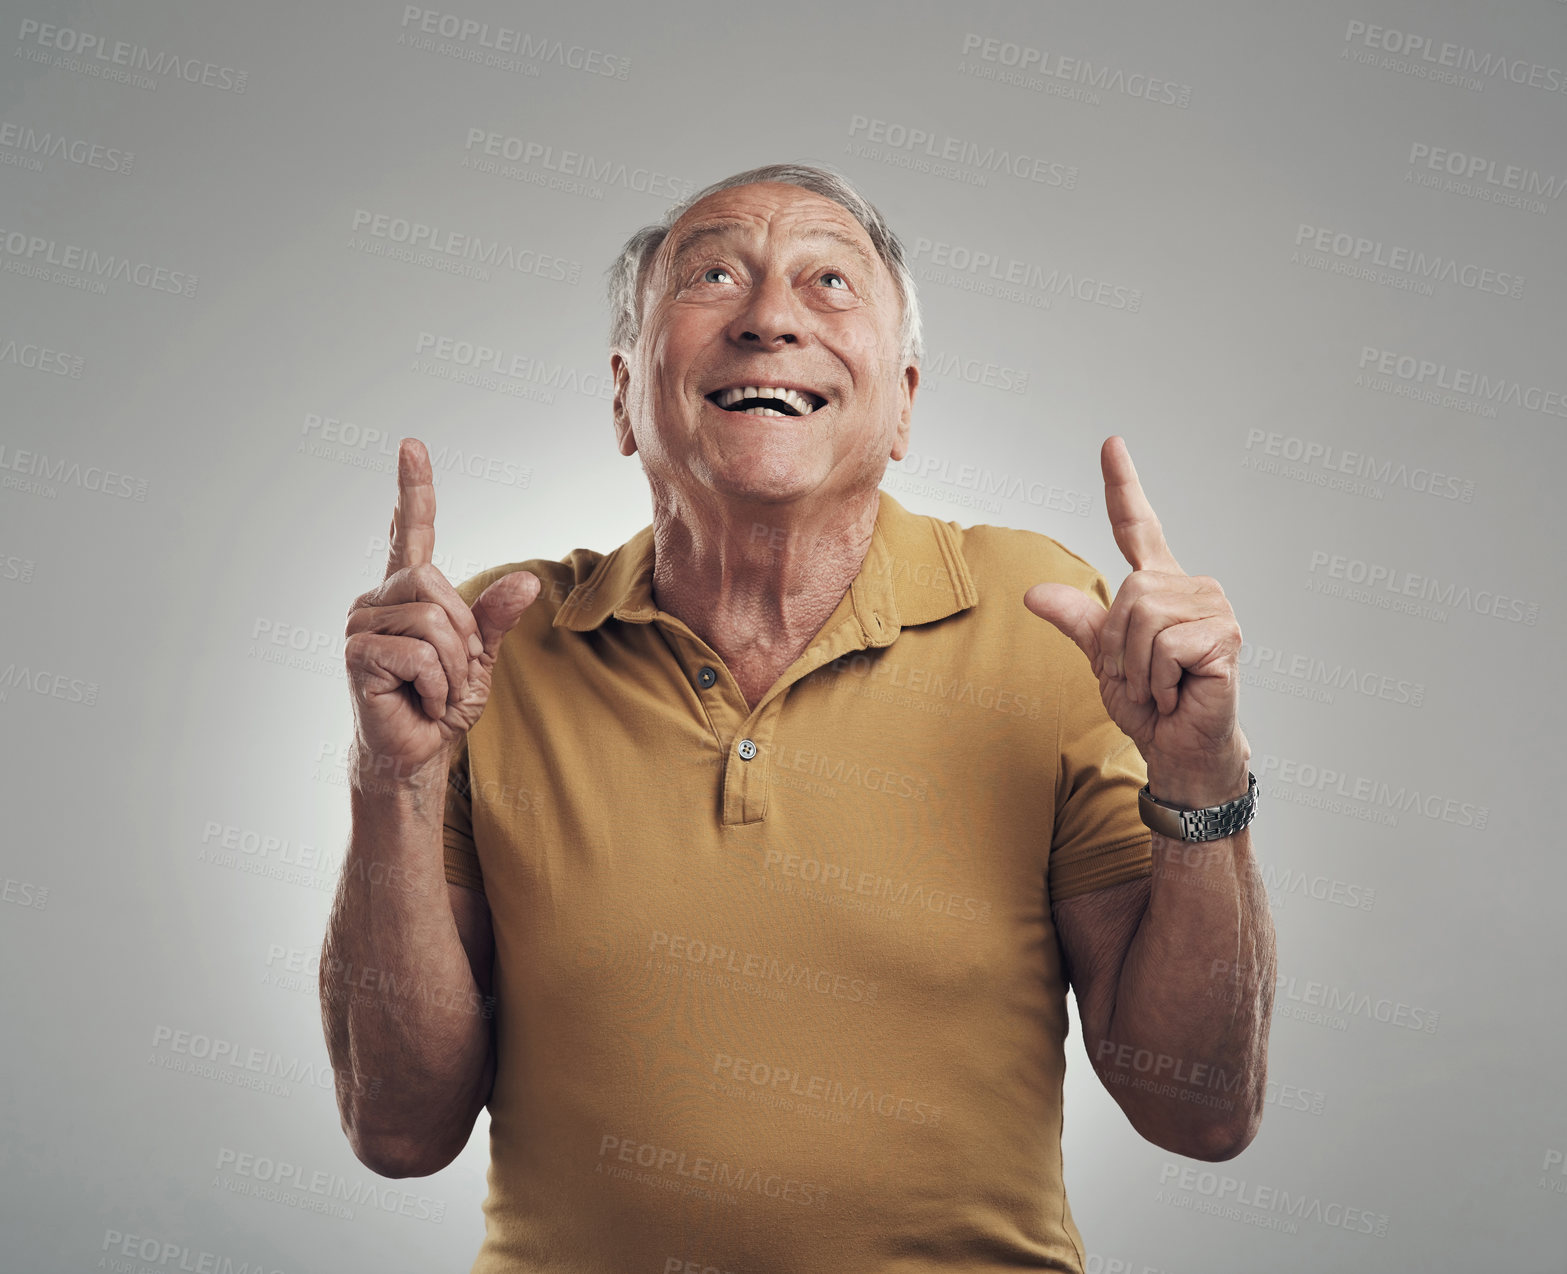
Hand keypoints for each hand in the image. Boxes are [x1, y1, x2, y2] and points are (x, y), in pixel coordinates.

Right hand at [344, 438, 539, 787]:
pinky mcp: (357, 654)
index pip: (411, 532)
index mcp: (409, 592)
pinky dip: (437, 685)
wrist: (417, 751)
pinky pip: (421, 655)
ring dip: (454, 667)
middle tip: (455, 675)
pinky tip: (423, 702)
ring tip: (437, 691)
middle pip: (438, 586)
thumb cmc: (443, 703)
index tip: (412, 446)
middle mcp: (378, 599)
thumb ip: (496, 617)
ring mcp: (360, 624)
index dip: (414, 489)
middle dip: (464, 636)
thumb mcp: (482, 656)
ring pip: (433, 624)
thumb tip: (527, 579)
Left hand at [1023, 436, 1246, 799]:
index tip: (1111, 444)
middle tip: (1138, 678)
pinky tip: (1180, 692)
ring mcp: (1212, 608)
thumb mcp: (1102, 659)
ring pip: (1143, 619)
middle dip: (1117, 647)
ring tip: (1160, 685)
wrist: (1179, 748)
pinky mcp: (1224, 636)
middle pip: (1127, 593)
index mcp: (1158, 586)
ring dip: (1138, 668)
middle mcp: (1189, 588)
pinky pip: (1165, 645)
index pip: (1137, 526)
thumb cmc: (1149, 704)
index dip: (1123, 485)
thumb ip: (1077, 622)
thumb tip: (1034, 594)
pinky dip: (1159, 680)